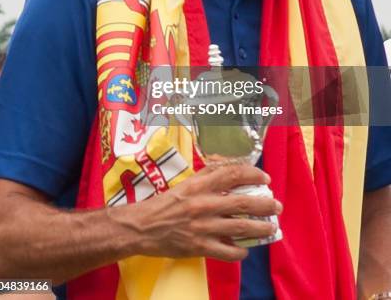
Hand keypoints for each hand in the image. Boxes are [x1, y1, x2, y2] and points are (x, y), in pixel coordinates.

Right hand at [119, 164, 281, 260]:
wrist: (143, 227)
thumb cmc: (166, 203)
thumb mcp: (187, 183)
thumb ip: (207, 175)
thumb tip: (229, 167)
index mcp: (200, 185)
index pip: (233, 174)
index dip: (253, 174)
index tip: (265, 178)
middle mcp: (204, 204)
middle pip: (243, 202)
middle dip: (265, 204)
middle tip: (276, 205)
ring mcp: (203, 227)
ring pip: (241, 227)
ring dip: (260, 227)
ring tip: (271, 227)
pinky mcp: (200, 247)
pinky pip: (228, 252)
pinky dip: (241, 251)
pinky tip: (245, 248)